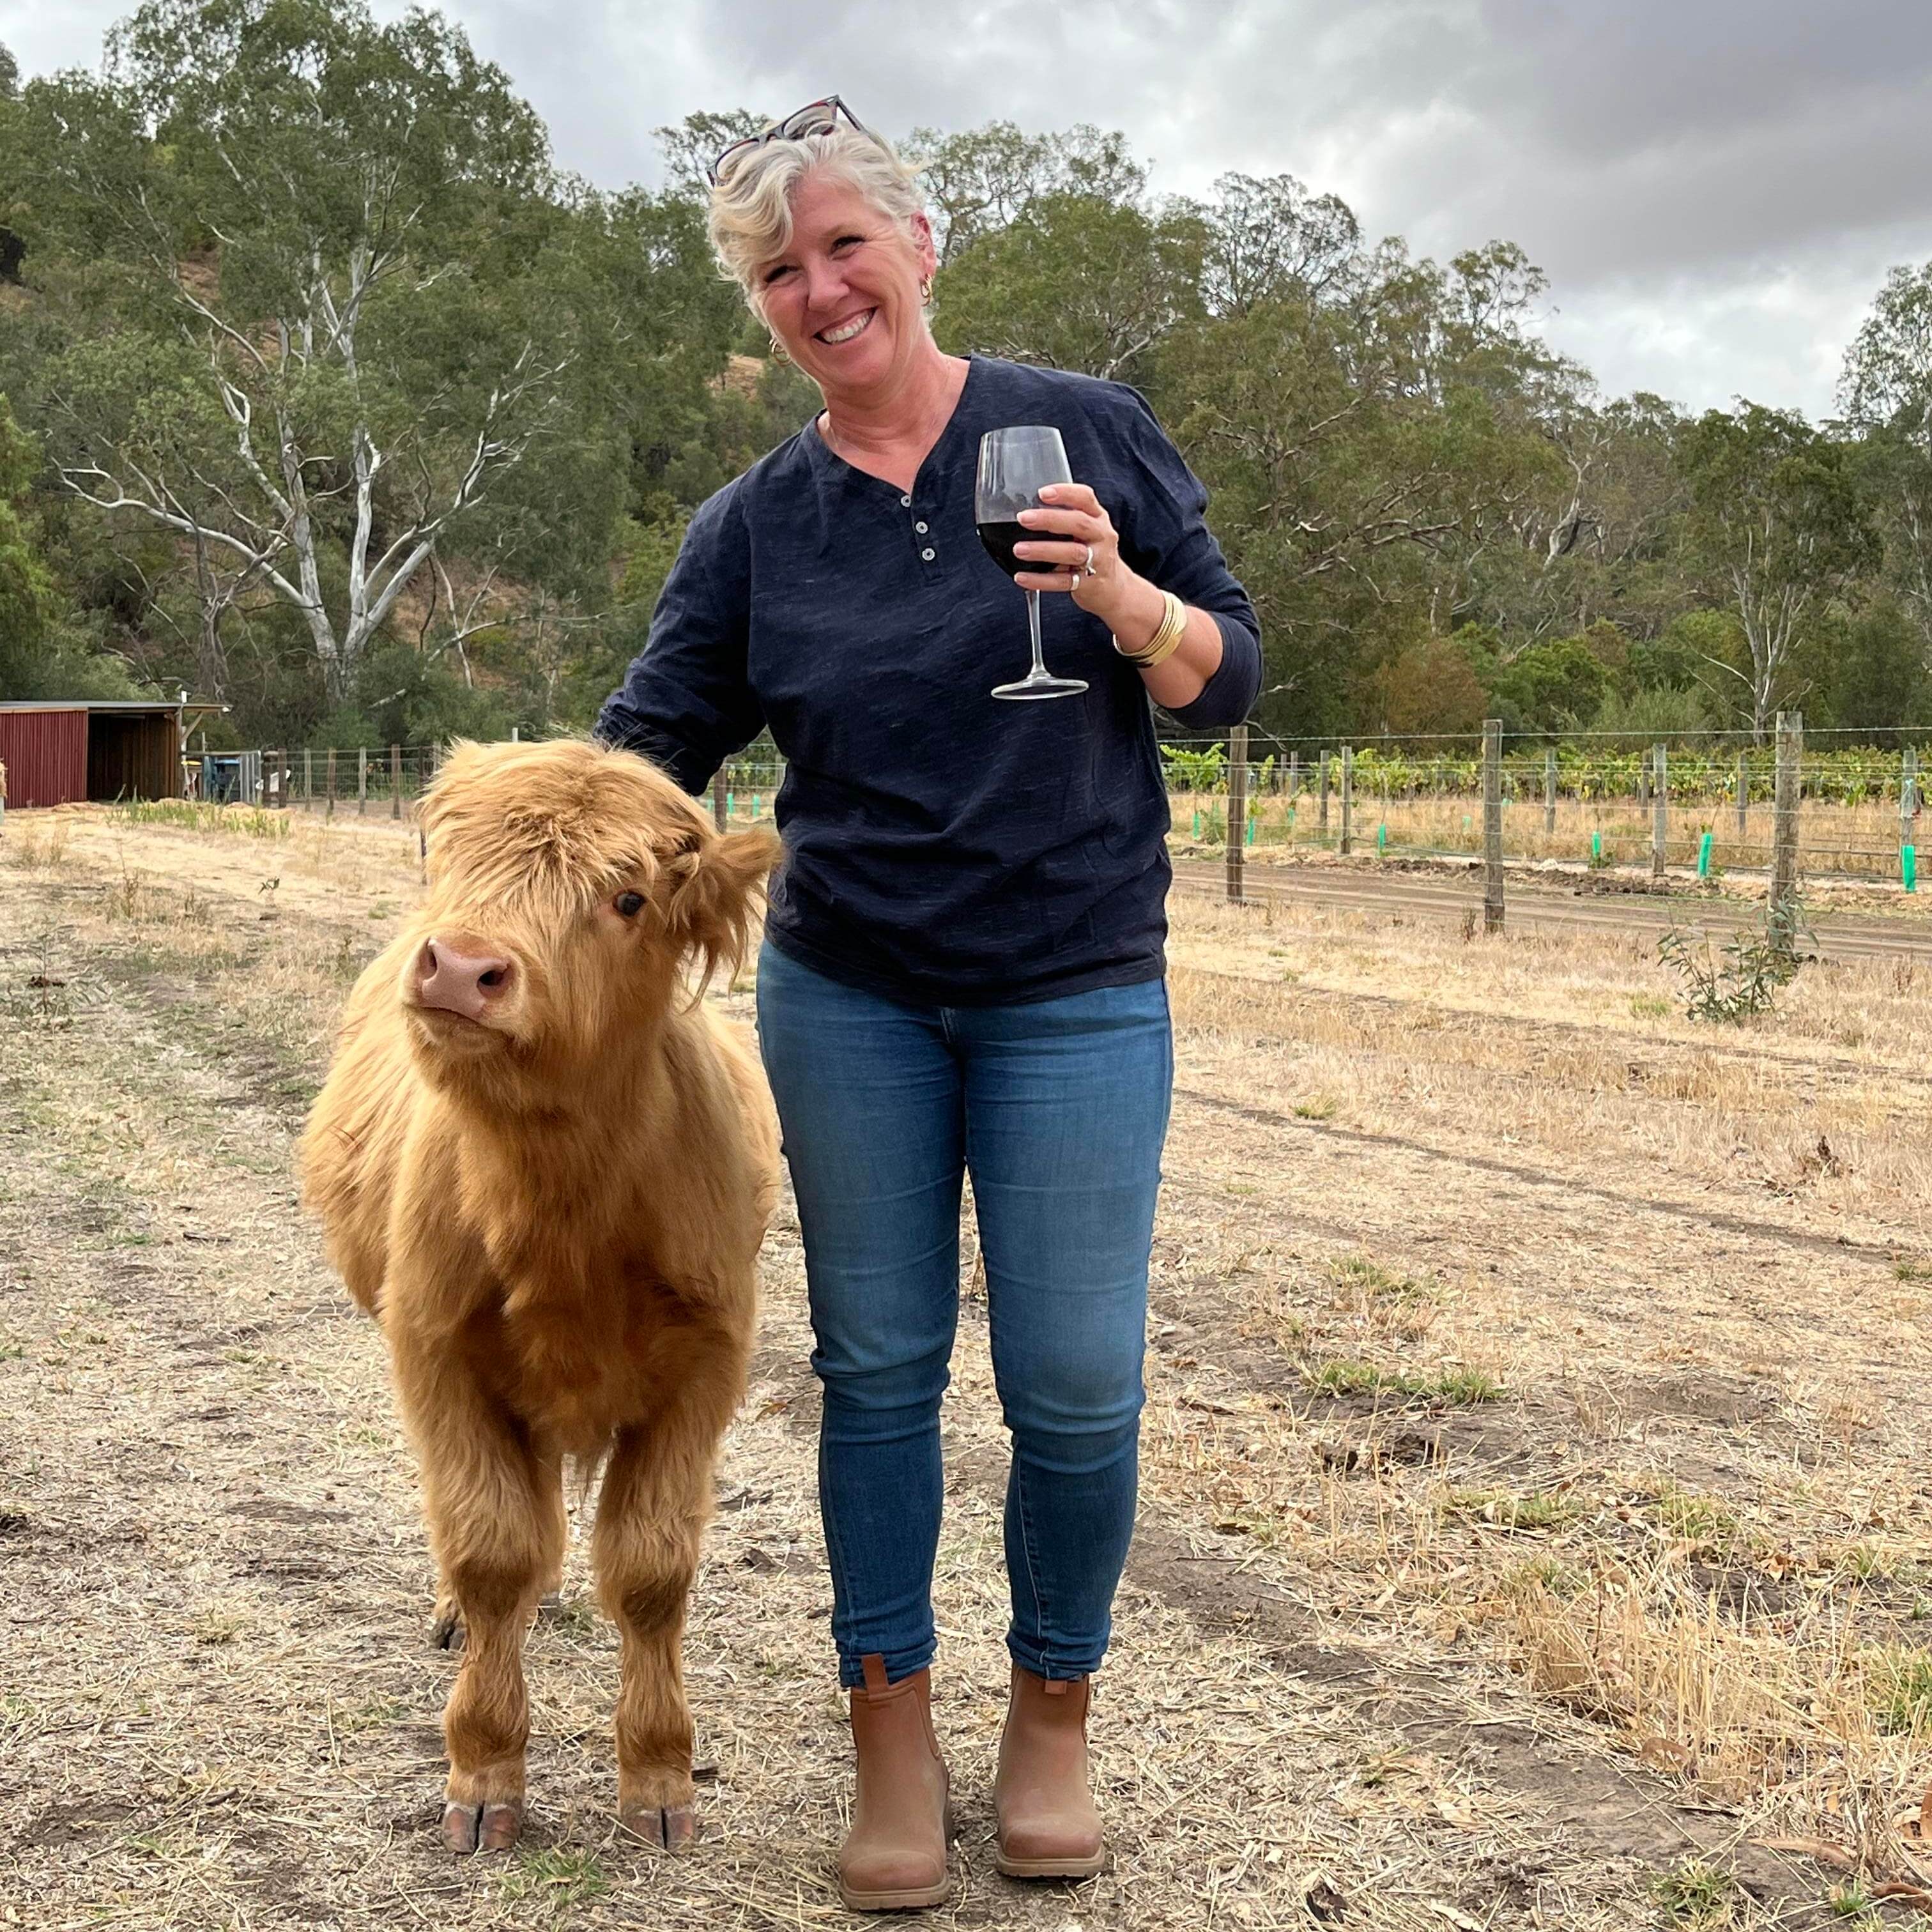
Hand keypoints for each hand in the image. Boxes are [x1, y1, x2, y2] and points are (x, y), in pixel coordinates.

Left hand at [1013, 482, 1132, 625]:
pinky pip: (1062, 581)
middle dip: (1049, 519)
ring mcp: (1098, 560)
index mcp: (1098, 517)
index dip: (1065, 493)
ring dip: (1043, 550)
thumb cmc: (1093, 551)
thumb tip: (1029, 512)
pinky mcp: (1088, 584)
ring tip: (1019, 549)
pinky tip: (1022, 577)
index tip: (1042, 493)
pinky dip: (1040, 580)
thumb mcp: (1087, 529)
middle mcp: (1101, 536)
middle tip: (1024, 518)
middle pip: (1078, 523)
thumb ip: (1066, 518)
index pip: (1085, 498)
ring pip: (1072, 553)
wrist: (1113, 587)